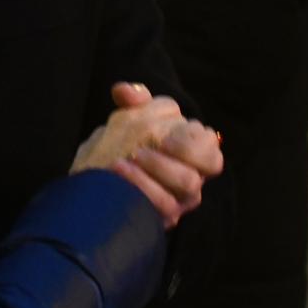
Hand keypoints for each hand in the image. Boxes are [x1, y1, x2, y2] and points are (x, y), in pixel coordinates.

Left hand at [71, 85, 223, 228]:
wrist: (94, 181)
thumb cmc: (119, 147)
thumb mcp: (126, 119)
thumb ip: (133, 101)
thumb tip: (124, 91)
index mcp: (188, 150)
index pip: (211, 140)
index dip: (192, 134)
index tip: (163, 132)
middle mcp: (191, 175)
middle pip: (213, 162)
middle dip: (185, 149)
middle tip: (154, 144)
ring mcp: (180, 197)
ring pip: (189, 182)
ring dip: (159, 165)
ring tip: (131, 156)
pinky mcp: (163, 215)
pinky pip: (164, 203)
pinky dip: (141, 183)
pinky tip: (119, 170)